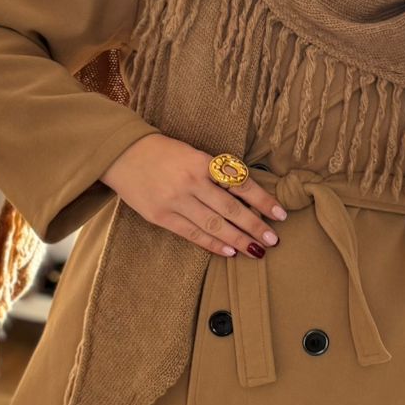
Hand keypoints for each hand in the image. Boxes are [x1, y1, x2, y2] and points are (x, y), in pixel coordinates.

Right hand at [101, 132, 286, 257]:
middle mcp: (191, 182)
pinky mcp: (161, 216)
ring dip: (237, 240)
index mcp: (202, 162)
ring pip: (214, 225)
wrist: (123, 154)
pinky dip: (212, 244)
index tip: (280, 214)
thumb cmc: (163, 153)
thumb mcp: (192, 154)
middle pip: (230, 209)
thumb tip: (245, 197)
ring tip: (256, 250)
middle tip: (272, 240)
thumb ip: (214, 173)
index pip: (240, 184)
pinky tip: (228, 251)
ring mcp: (175, 201)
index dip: (263, 201)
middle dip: (254, 226)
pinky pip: (192, 234)